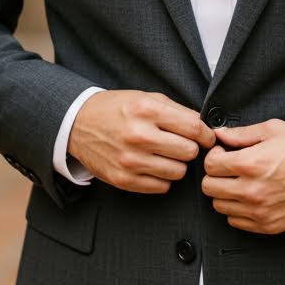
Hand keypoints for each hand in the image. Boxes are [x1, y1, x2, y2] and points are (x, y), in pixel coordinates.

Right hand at [68, 90, 214, 194]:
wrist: (78, 123)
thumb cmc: (117, 109)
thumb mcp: (146, 97)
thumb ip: (177, 111)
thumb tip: (205, 127)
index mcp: (146, 110)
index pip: (194, 128)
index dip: (206, 135)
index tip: (207, 138)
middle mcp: (138, 135)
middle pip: (189, 152)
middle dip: (190, 149)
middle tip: (181, 144)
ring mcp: (130, 160)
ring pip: (178, 172)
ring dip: (177, 164)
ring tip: (165, 154)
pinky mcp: (123, 179)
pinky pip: (161, 187)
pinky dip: (162, 178)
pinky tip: (153, 165)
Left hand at [201, 119, 284, 233]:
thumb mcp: (274, 130)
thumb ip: (241, 133)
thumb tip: (219, 133)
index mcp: (251, 164)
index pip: (210, 165)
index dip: (214, 155)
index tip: (222, 153)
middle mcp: (252, 190)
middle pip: (209, 188)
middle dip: (215, 175)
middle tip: (227, 168)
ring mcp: (259, 211)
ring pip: (219, 207)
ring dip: (225, 194)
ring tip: (240, 182)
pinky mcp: (268, 225)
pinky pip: (235, 222)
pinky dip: (237, 210)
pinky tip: (249, 197)